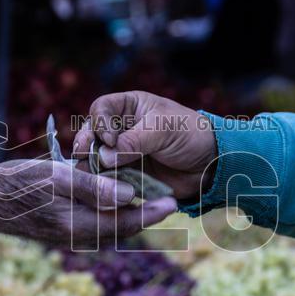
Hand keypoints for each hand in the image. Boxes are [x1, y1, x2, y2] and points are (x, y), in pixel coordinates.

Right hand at [0, 159, 176, 245]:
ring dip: (130, 215)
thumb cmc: (17, 183)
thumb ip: (94, 188)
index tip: (174, 202)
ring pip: (109, 228)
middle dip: (146, 216)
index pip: (126, 223)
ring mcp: (68, 235)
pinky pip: (95, 225)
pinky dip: (111, 215)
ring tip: (150, 199)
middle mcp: (77, 237)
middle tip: (169, 200)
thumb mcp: (57, 178)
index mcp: (79, 226)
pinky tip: (116, 200)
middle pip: (122, 229)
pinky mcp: (60, 229)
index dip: (152, 212)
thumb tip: (130, 197)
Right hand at [72, 91, 217, 199]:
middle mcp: (121, 128)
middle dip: (87, 144)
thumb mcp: (164, 130)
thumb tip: (104, 157)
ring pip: (96, 157)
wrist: (210, 165)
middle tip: (84, 155)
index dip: (100, 123)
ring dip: (91, 166)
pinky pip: (107, 178)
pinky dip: (103, 183)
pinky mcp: (126, 174)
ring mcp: (121, 152)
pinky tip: (101, 188)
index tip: (110, 139)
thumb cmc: (190, 135)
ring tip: (91, 175)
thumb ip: (134, 141)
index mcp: (129, 107)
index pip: (101, 108)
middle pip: (92, 133)